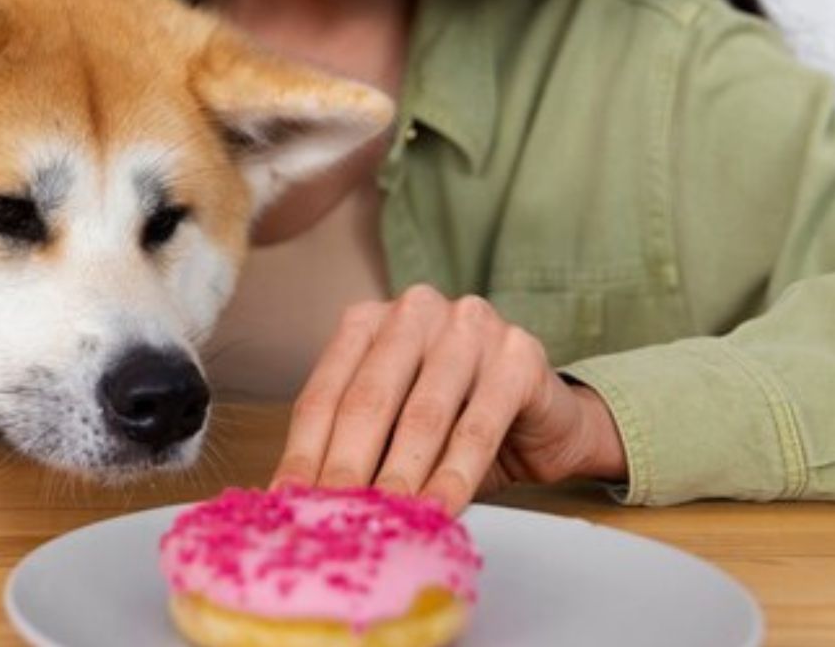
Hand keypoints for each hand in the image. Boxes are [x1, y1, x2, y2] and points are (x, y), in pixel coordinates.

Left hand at [270, 285, 624, 513]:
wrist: (545, 424)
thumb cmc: (454, 425)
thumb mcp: (393, 429)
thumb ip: (354, 447)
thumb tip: (301, 500)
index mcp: (369, 321)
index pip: (325, 393)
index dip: (304, 453)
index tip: (289, 502)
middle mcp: (415, 312)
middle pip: (368, 400)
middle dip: (347, 468)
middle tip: (334, 518)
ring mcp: (470, 327)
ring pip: (422, 415)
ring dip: (400, 477)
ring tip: (384, 522)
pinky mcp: (518, 356)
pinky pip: (478, 426)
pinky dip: (454, 476)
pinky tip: (439, 510)